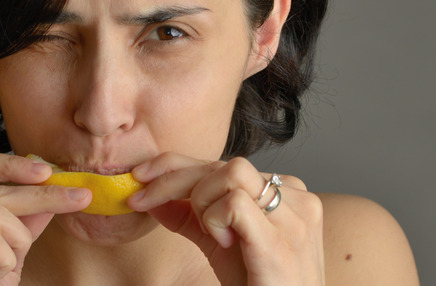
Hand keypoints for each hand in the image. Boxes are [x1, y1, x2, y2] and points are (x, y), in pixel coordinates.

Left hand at [128, 153, 324, 285]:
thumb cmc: (256, 283)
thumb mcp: (217, 244)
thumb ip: (190, 218)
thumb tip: (152, 199)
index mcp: (283, 192)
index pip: (221, 162)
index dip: (175, 165)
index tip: (141, 175)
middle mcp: (294, 197)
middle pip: (220, 164)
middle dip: (171, 180)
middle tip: (141, 198)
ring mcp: (294, 217)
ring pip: (230, 172)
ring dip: (203, 201)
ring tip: (210, 233)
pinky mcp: (282, 240)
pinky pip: (235, 203)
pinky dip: (215, 219)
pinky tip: (223, 242)